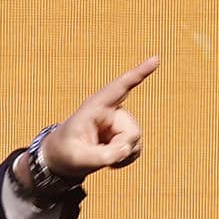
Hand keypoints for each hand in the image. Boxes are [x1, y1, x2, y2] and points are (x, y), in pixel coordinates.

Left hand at [40, 56, 159, 178]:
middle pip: (132, 130)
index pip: (120, 87)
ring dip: (121, 154)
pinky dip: (126, 158)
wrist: (63, 158)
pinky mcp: (124, 133)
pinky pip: (136, 147)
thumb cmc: (65, 152)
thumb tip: (126, 150)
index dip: (139, 74)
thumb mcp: (78, 158)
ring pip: (135, 140)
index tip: (156, 59)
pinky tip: (111, 159)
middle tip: (101, 157)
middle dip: (120, 148)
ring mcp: (119, 122)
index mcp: (95, 107)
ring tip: (102, 156)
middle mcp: (111, 111)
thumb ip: (101, 156)